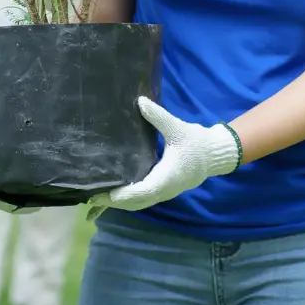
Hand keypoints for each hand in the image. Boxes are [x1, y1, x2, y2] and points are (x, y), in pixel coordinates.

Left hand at [84, 97, 240, 220]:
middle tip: (91, 197)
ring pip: (138, 203)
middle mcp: (164, 189)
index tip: (107, 195)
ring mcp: (164, 192)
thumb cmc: (196, 142)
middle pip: (136, 202)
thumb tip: (140, 102)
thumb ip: (158, 117)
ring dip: (119, 203)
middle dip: (114, 202)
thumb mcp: (177, 128)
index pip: (143, 191)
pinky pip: (142, 199)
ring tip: (96, 198)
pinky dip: (127, 199)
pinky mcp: (162, 189)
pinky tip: (113, 195)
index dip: (125, 194)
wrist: (213, 154)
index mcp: (168, 177)